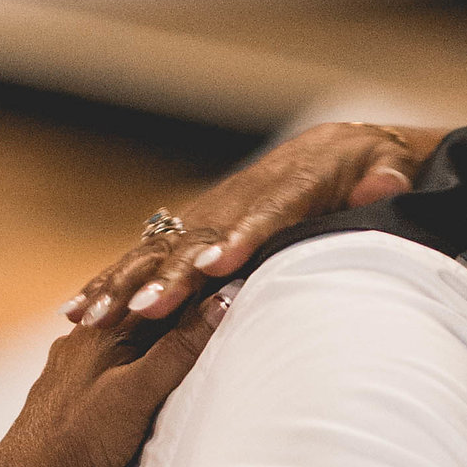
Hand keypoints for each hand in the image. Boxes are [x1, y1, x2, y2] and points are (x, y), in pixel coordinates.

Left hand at [0, 298, 217, 466]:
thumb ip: (178, 349)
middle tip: (218, 298)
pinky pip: (111, 364)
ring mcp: (70, 369)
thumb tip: (222, 300)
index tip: (227, 279)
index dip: (194, 286)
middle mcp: (80, 342)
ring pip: (123, 338)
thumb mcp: (138, 390)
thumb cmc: (82, 437)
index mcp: (100, 330)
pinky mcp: (68, 397)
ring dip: (155, 333)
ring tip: (186, 331)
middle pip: (140, 314)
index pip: (157, 294)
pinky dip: (135, 359)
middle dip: (176, 306)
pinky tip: (141, 369)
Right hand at [65, 121, 436, 328]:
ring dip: (125, 285)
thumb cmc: (369, 168)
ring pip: (158, 251)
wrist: (338, 147)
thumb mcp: (386, 167)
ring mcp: (207, 214)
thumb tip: (381, 187)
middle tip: (146, 308)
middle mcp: (237, 199)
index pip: (263, 215)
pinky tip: (79, 310)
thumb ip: (384, 181)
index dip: (240, 237)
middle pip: (197, 240)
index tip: (218, 264)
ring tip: (93, 319)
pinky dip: (111, 281)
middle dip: (170, 276)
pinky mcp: (189, 230)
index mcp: (287, 188)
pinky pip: (144, 257)